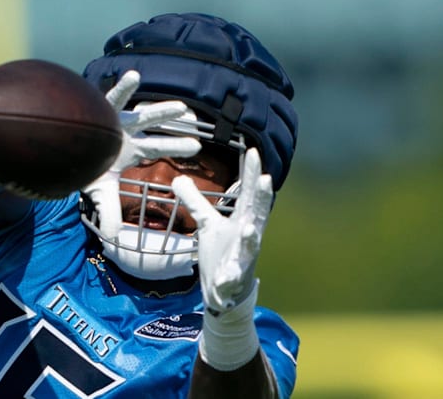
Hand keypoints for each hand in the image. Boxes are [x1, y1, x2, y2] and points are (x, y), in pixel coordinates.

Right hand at [83, 70, 200, 238]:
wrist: (57, 152)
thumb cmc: (81, 168)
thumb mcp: (100, 193)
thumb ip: (110, 212)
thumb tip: (114, 237)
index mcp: (129, 149)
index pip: (156, 147)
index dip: (175, 147)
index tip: (197, 147)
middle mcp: (125, 132)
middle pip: (153, 130)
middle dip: (172, 128)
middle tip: (194, 126)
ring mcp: (113, 119)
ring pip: (139, 113)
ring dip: (160, 111)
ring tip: (182, 107)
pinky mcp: (98, 110)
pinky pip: (110, 97)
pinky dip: (122, 87)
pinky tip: (134, 76)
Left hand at [172, 148, 272, 313]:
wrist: (226, 291)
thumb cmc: (221, 252)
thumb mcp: (207, 224)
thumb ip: (195, 201)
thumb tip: (177, 178)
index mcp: (242, 220)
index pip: (248, 193)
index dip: (251, 174)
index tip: (254, 151)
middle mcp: (248, 236)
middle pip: (256, 213)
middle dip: (262, 197)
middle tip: (265, 178)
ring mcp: (243, 258)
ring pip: (250, 246)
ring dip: (251, 237)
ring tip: (250, 228)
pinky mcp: (234, 278)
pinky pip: (232, 277)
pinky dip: (229, 277)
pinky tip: (225, 277)